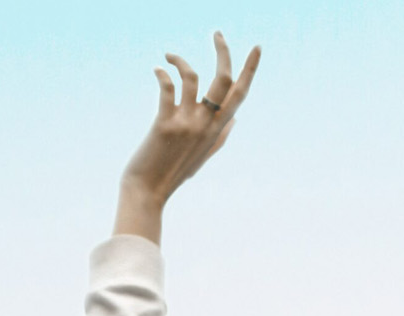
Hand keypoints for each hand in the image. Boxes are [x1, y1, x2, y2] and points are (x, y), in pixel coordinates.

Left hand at [114, 33, 260, 243]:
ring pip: (192, 77)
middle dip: (223, 51)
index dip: (249, 70)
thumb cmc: (172, 173)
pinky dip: (162, 73)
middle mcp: (205, 125)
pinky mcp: (165, 123)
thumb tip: (236, 120)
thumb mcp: (202, 157)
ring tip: (169, 56)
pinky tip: (157, 69)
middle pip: (223, 80)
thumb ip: (220, 138)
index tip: (256, 48)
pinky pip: (167, 88)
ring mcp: (186, 124)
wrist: (147, 192)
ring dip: (180, 60)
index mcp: (216, 131)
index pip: (239, 95)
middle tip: (217, 34)